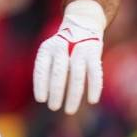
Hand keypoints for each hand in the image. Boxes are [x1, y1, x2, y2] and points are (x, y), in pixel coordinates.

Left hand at [33, 0, 105, 114]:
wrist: (81, 25)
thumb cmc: (62, 48)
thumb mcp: (49, 53)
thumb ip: (46, 71)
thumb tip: (45, 96)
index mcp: (47, 49)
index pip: (42, 68)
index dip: (41, 84)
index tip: (41, 99)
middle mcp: (62, 48)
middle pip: (59, 73)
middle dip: (56, 92)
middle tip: (53, 107)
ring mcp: (79, 49)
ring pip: (76, 76)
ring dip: (73, 95)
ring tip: (69, 110)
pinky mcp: (94, 53)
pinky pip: (95, 73)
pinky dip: (94, 87)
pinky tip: (92, 100)